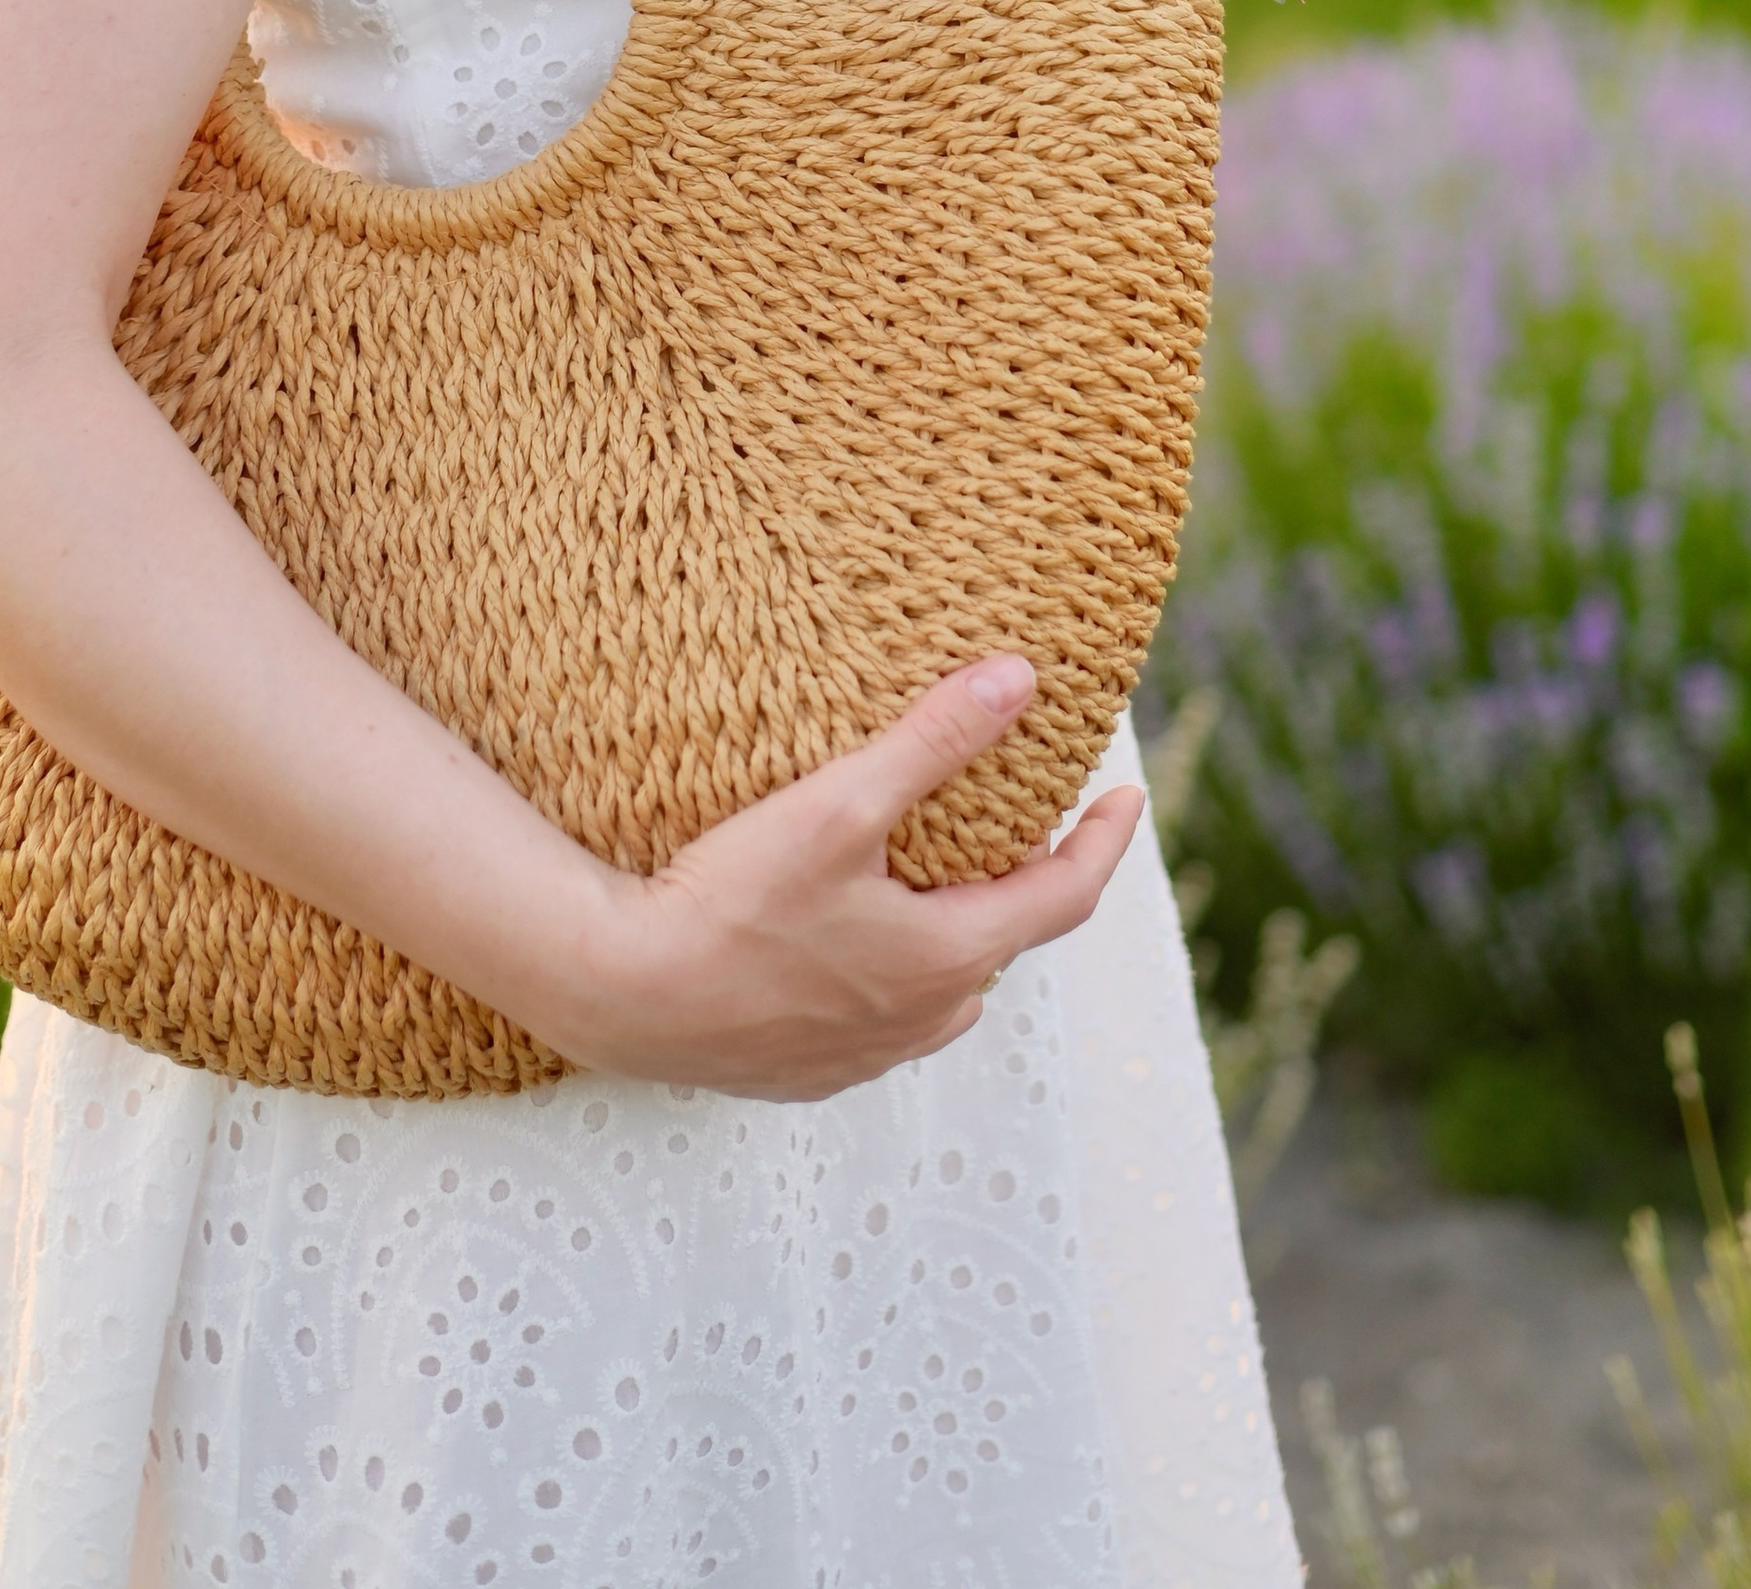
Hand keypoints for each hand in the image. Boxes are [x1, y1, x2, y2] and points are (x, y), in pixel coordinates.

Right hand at [539, 656, 1144, 1099]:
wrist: (624, 993)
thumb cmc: (734, 899)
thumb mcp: (842, 803)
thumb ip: (934, 742)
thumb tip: (1019, 681)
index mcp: (949, 957)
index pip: (1064, 896)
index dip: (1103, 841)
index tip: (1126, 797)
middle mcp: (922, 1019)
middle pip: (1002, 942)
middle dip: (1024, 883)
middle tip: (1025, 823)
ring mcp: (863, 1055)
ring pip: (944, 990)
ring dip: (958, 933)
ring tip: (946, 878)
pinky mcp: (807, 1070)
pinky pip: (882, 1021)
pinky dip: (896, 973)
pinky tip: (858, 941)